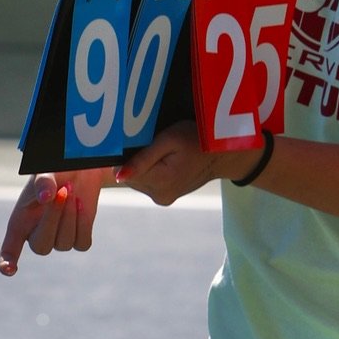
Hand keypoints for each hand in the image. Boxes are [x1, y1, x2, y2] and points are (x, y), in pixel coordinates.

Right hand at [0, 169, 109, 274]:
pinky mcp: (79, 239)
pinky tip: (80, 205)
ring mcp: (58, 240)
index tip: (9, 270)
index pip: (9, 249)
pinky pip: (82, 244)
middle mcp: (36, 235)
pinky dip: (83, 223)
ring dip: (70, 215)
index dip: (7, 262)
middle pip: (42, 247)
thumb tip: (46, 198)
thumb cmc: (54, 171)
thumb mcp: (45, 171)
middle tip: (62, 191)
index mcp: (20, 223)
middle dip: (54, 218)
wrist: (79, 169)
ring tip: (70, 191)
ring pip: (65, 243)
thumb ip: (42, 182)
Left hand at [114, 121, 239, 205]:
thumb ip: (143, 158)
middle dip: (134, 161)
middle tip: (151, 144)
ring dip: (142, 167)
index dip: (126, 155)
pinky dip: (149, 172)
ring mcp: (163, 198)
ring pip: (136, 180)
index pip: (123, 171)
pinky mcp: (164, 198)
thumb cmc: (196, 140)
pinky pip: (146, 183)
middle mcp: (159, 195)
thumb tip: (118, 175)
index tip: (138, 142)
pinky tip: (162, 162)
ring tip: (160, 153)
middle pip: (129, 177)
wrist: (219, 155)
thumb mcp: (170, 140)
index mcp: (160, 181)